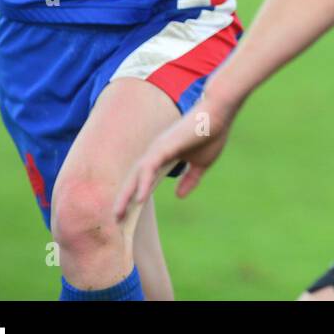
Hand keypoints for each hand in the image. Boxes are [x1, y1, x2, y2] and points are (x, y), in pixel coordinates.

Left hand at [112, 94, 236, 220]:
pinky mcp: (164, 146)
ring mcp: (158, 149)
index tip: (127, 215)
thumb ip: (190, 179)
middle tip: (114, 221)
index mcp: (162, 156)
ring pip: (136, 176)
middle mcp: (155, 153)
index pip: (143, 179)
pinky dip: (143, 183)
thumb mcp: (202, 163)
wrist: (219, 112)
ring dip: (126, 196)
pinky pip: (149, 168)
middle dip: (123, 200)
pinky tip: (138, 199)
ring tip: (118, 215)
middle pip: (134, 179)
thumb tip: (179, 196)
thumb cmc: (212, 134)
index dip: (134, 196)